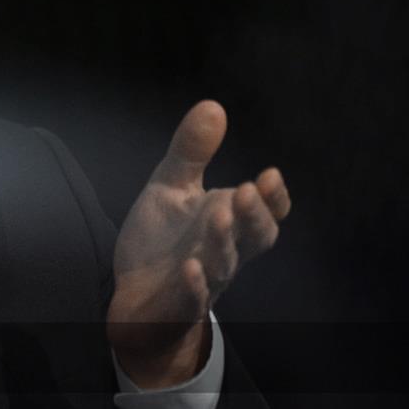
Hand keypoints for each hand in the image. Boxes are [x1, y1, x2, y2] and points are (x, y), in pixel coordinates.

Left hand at [107, 100, 290, 387]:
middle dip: (254, 214)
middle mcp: (225, 252)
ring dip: (222, 241)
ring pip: (224, 265)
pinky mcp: (178, 304)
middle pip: (255, 238)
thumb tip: (213, 105)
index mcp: (230, 223)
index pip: (266, 212)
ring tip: (217, 214)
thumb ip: (192, 152)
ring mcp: (204, 280)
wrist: (135, 294)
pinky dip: (194, 285)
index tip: (269, 175)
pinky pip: (191, 298)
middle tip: (245, 189)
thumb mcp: (172, 188)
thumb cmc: (162, 240)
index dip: (273, 197)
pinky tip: (190, 268)